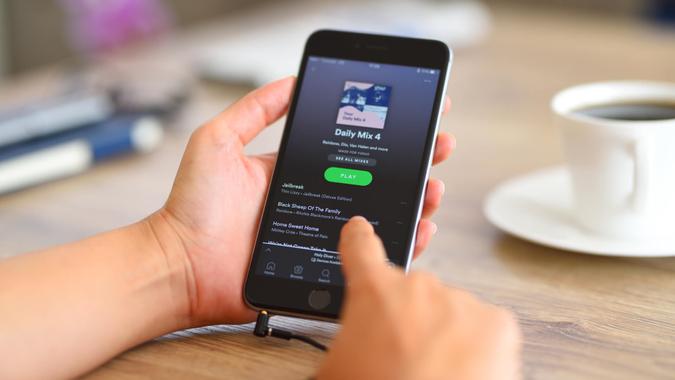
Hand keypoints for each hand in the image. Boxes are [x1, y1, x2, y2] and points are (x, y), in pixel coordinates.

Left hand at [150, 77, 454, 325]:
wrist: (180, 266)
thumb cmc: (191, 207)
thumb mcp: (218, 141)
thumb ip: (254, 110)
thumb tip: (292, 80)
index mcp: (297, 172)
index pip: (351, 149)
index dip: (385, 134)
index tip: (415, 115)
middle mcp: (316, 202)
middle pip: (377, 180)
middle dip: (414, 162)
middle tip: (439, 147)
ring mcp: (322, 235)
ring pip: (381, 217)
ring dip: (416, 200)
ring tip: (433, 187)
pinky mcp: (323, 267)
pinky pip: (370, 255)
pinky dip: (400, 243)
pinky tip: (418, 229)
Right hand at [317, 217, 520, 379]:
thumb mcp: (337, 366)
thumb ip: (342, 340)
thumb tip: (346, 348)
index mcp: (372, 293)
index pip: (360, 247)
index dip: (358, 237)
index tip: (361, 229)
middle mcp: (418, 288)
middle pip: (411, 291)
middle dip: (408, 316)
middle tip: (403, 353)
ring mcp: (460, 302)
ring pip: (449, 309)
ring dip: (442, 332)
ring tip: (433, 369)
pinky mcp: (497, 323)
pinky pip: (482, 325)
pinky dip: (475, 345)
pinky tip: (460, 369)